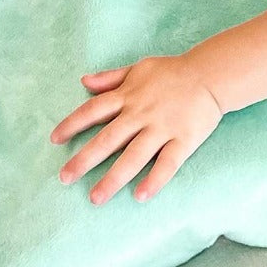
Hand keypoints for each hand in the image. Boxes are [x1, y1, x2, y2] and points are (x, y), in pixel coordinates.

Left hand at [50, 54, 223, 204]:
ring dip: (113, 178)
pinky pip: (166, 164)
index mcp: (128, 96)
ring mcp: (162, 129)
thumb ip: (111, 77)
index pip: (93, 111)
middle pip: (108, 139)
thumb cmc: (173, 72)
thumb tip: (84, 81)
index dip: (72, 124)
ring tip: (95, 198)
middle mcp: (141, 114)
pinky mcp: (183, 141)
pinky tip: (140, 196)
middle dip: (84, 159)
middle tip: (65, 178)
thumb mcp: (139, 68)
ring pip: (133, 157)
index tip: (55, 140)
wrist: (211, 75)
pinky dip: (154, 180)